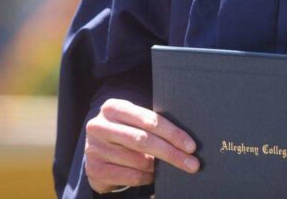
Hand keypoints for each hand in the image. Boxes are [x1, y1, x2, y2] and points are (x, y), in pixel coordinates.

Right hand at [84, 98, 199, 192]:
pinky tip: (151, 175)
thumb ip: (152, 125)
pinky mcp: (94, 169)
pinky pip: (130, 176)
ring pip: (139, 161)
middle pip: (144, 140)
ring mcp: (94, 148)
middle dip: (172, 153)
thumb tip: (185, 141)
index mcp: (114, 107)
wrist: (94, 148)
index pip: (149, 120)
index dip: (172, 133)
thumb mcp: (133, 121)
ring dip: (157, 167)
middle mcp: (100, 126)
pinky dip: (146, 178)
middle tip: (192, 164)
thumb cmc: (124, 131)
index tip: (191, 146)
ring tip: (164, 167)